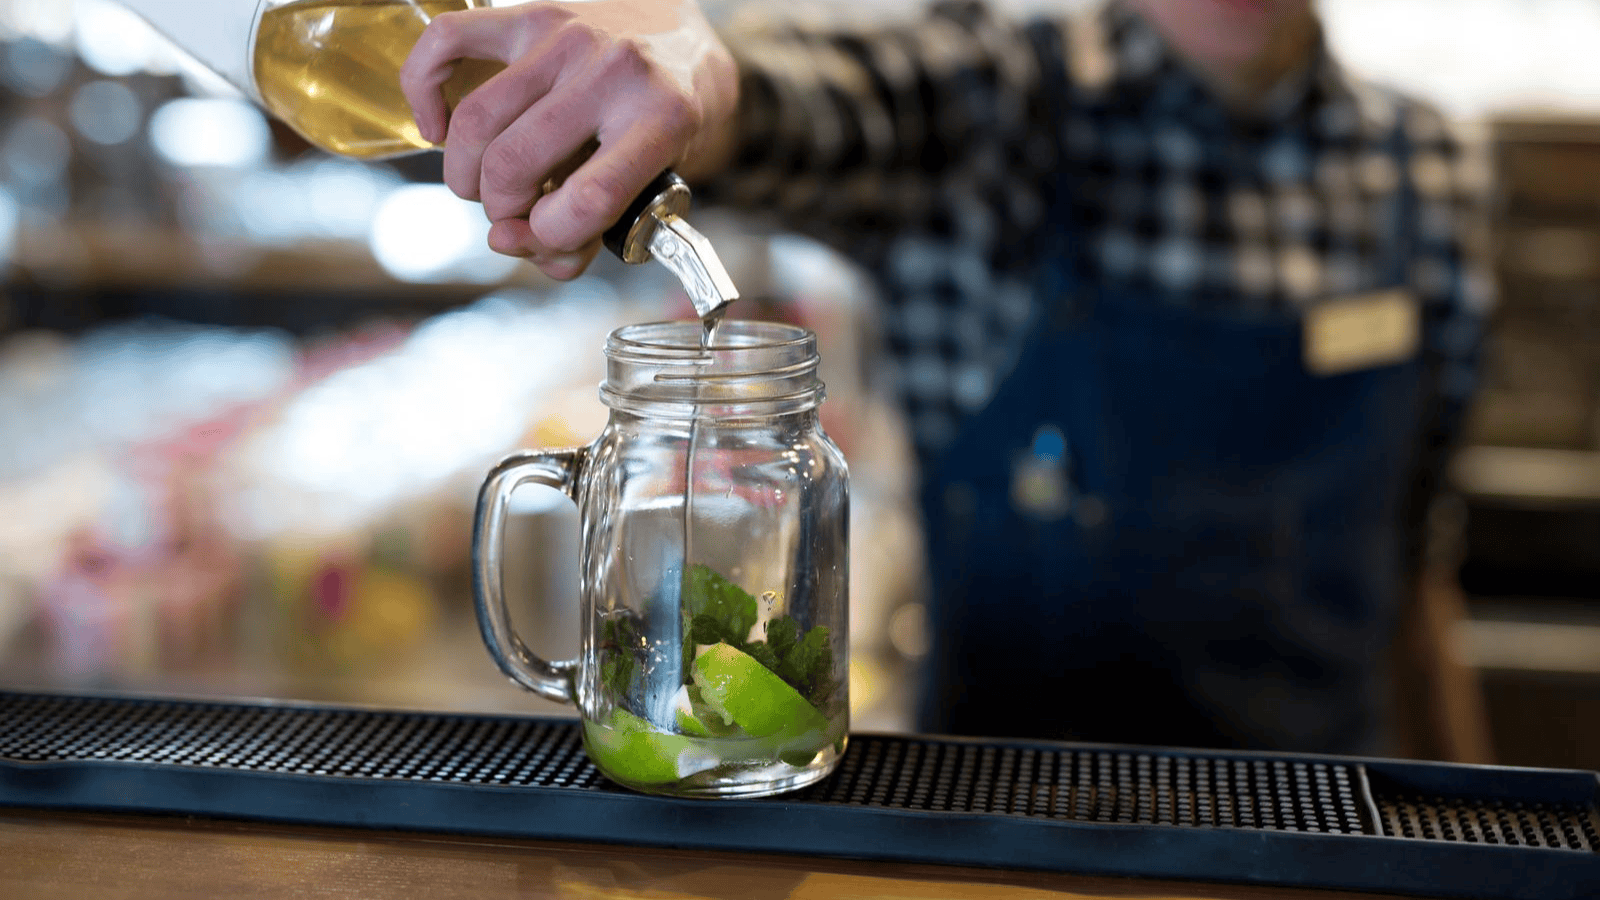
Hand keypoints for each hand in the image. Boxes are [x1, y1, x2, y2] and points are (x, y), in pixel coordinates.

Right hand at [401, 0, 738, 279]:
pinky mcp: (530, 16)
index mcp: (661, 119)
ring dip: (465, 175)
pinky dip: (422, 90)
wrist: (685, 44)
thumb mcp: (653, 188)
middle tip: (513, 213)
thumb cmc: (664, 128)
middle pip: (515, 163)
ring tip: (485, 186)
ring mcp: (567, 37)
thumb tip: (507, 242)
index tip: (544, 237)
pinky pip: (445, 42)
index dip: (549, 236)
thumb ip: (587, 233)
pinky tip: (437, 127)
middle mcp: (615, 71)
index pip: (588, 200)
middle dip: (501, 210)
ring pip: (476, 120)